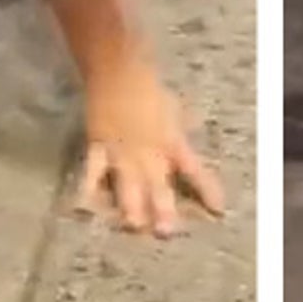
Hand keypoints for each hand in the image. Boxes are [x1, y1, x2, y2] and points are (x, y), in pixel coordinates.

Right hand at [77, 58, 223, 237]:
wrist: (119, 69)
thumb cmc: (149, 86)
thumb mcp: (173, 108)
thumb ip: (181, 128)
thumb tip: (191, 135)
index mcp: (171, 141)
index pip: (195, 169)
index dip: (207, 189)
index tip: (218, 209)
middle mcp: (148, 151)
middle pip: (158, 184)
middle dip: (163, 209)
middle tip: (166, 232)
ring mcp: (122, 151)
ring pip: (127, 184)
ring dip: (131, 206)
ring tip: (133, 226)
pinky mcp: (99, 146)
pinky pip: (93, 172)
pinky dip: (88, 189)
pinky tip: (83, 207)